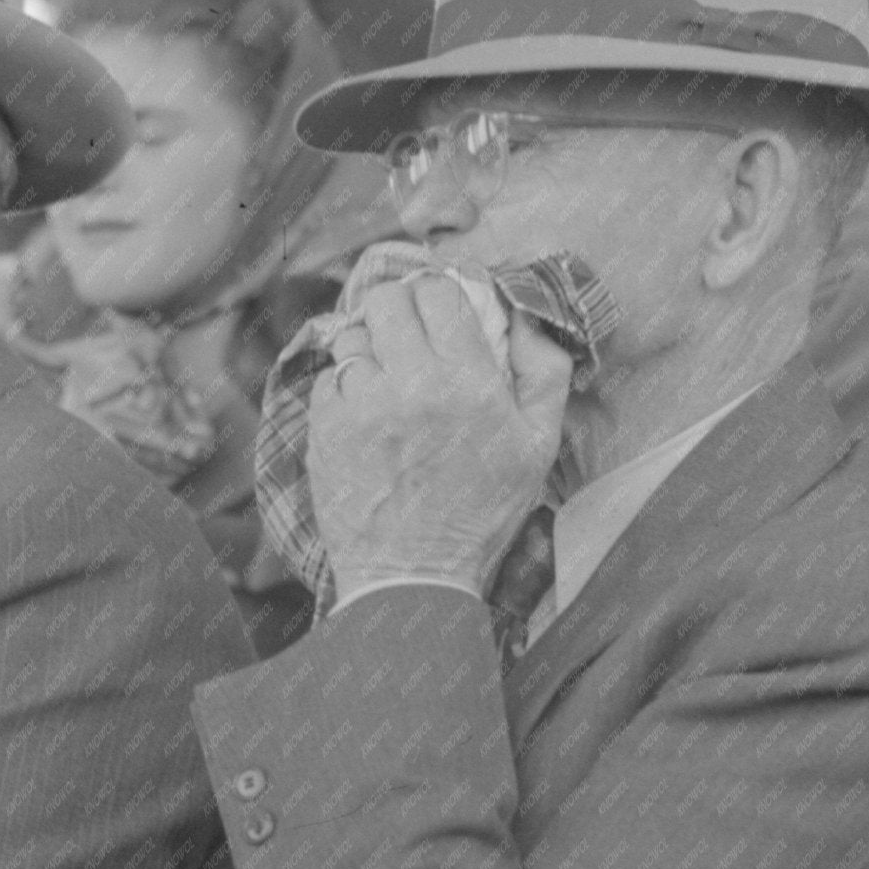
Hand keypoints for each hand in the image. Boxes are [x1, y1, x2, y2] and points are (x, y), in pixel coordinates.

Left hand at [306, 269, 572, 598]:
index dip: (440, 291)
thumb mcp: (538, 446)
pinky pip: (328, 378)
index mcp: (468, 382)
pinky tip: (364, 413)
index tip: (441, 306)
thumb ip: (543, 370)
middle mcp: (412, 383)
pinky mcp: (325, 428)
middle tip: (408, 331)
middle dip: (399, 307)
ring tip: (384, 372)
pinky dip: (344, 387)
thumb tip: (524, 314)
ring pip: (352, 333)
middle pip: (388, 299)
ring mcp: (361, 405)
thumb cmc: (482, 514)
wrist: (414, 577)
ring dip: (368, 344)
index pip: (440, 292)